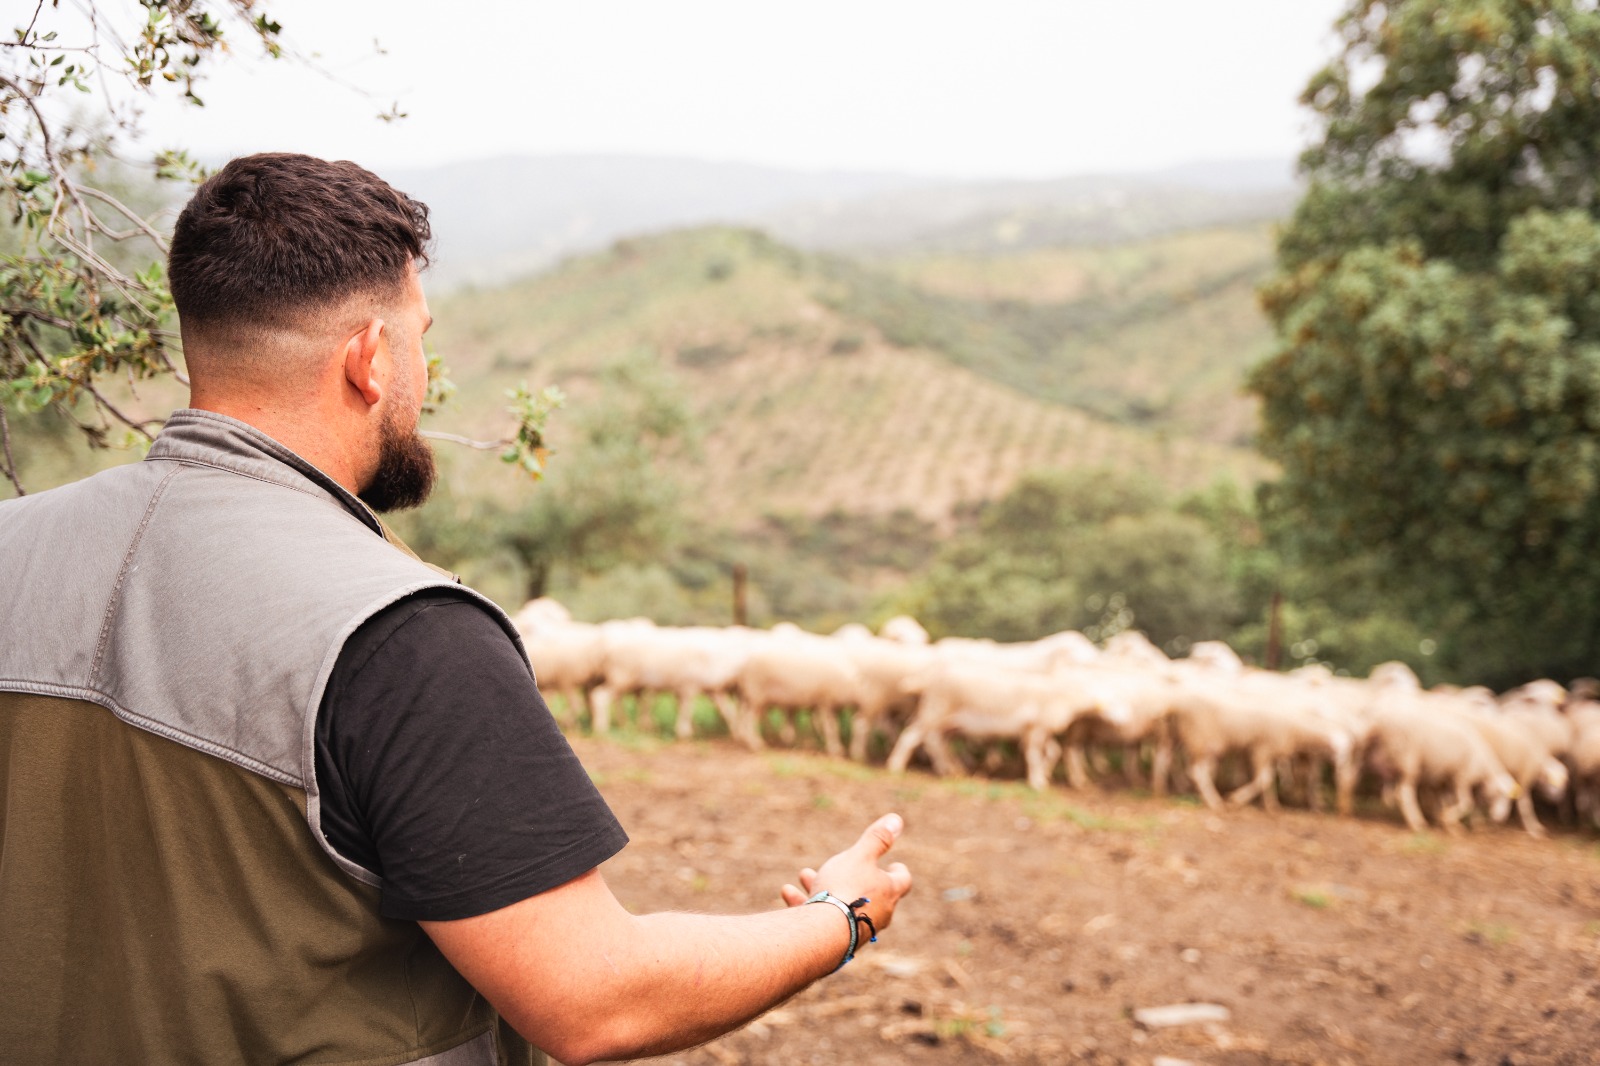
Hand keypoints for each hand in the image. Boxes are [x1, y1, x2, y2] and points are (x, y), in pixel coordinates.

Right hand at [780, 813, 912, 933]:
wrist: (823, 934)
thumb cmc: (844, 889)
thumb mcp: (859, 856)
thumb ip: (877, 839)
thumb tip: (897, 819)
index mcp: (888, 892)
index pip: (902, 881)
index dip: (898, 871)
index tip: (893, 865)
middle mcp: (877, 914)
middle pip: (869, 892)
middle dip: (850, 875)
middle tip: (842, 865)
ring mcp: (856, 930)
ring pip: (840, 905)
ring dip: (822, 887)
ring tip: (804, 874)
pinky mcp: (835, 942)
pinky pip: (821, 920)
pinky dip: (806, 905)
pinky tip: (788, 893)